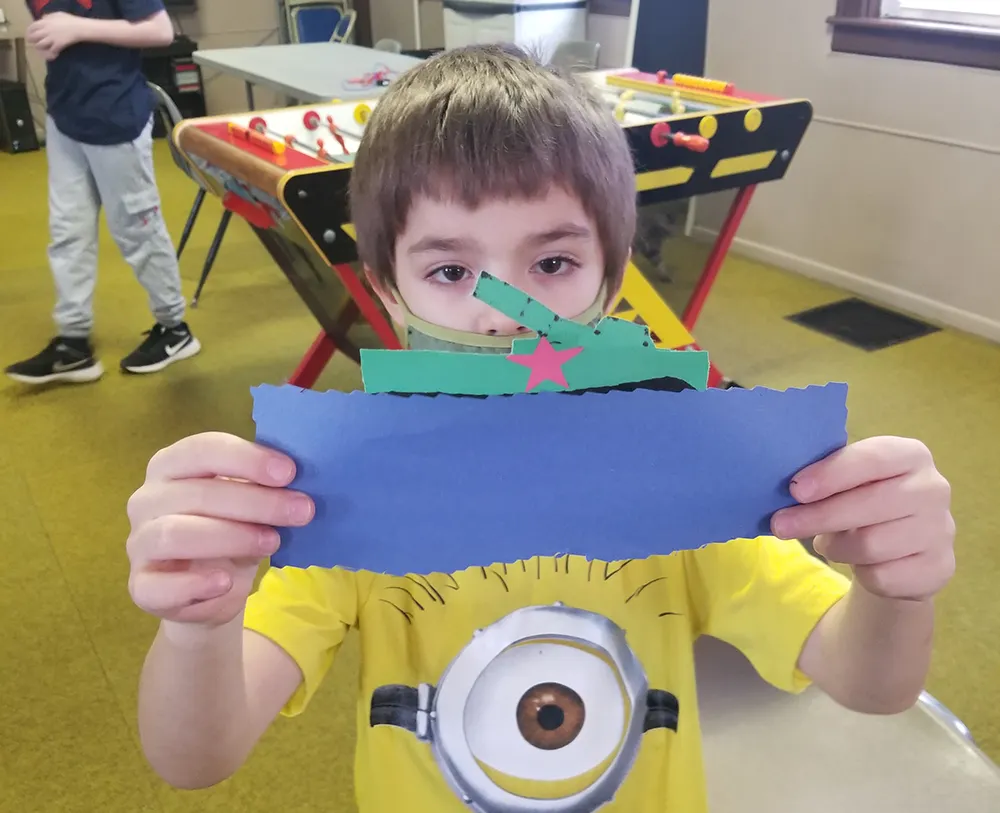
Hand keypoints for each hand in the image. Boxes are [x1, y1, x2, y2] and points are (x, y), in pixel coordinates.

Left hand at [26, 12, 82, 59]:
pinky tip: (53, 54)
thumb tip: (42, 18)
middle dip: (32, 41)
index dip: (29, 32)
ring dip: (40, 48)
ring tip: (43, 49)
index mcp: (44, 22)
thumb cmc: (69, 20)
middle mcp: (46, 31)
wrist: (79, 28)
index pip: (31, 28)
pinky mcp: (58, 45)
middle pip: (33, 37)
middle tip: (35, 44)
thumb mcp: (57, 14)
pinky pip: (51, 51)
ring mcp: (51, 39)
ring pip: (39, 45)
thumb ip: (48, 17)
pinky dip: (51, 54)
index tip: (30, 36)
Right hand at [126, 432, 314, 627]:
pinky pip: (159, 586)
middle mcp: (147, 499)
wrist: (214, 587)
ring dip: (231, 537)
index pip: (203, 449)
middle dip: (256, 501)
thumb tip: (302, 477)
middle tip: (301, 511)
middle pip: (197, 493)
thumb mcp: (250, 504)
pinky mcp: (141, 586)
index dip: (247, 458)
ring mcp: (139, 542)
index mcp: (172, 465)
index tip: (289, 472)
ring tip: (272, 541)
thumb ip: (265, 486)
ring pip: (175, 534)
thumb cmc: (233, 530)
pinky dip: (195, 584)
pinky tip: (226, 582)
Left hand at [771, 436, 954, 601]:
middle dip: (817, 516)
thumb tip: (787, 489)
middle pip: (868, 505)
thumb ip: (826, 478)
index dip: (832, 474)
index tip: (796, 489)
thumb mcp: (850, 482)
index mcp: (910, 455)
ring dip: (835, 547)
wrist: (904, 551)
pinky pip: (882, 576)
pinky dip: (859, 572)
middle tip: (780, 525)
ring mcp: (940, 530)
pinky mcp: (938, 568)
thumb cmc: (865, 502)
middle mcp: (933, 489)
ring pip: (870, 545)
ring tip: (825, 543)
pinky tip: (858, 563)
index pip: (872, 459)